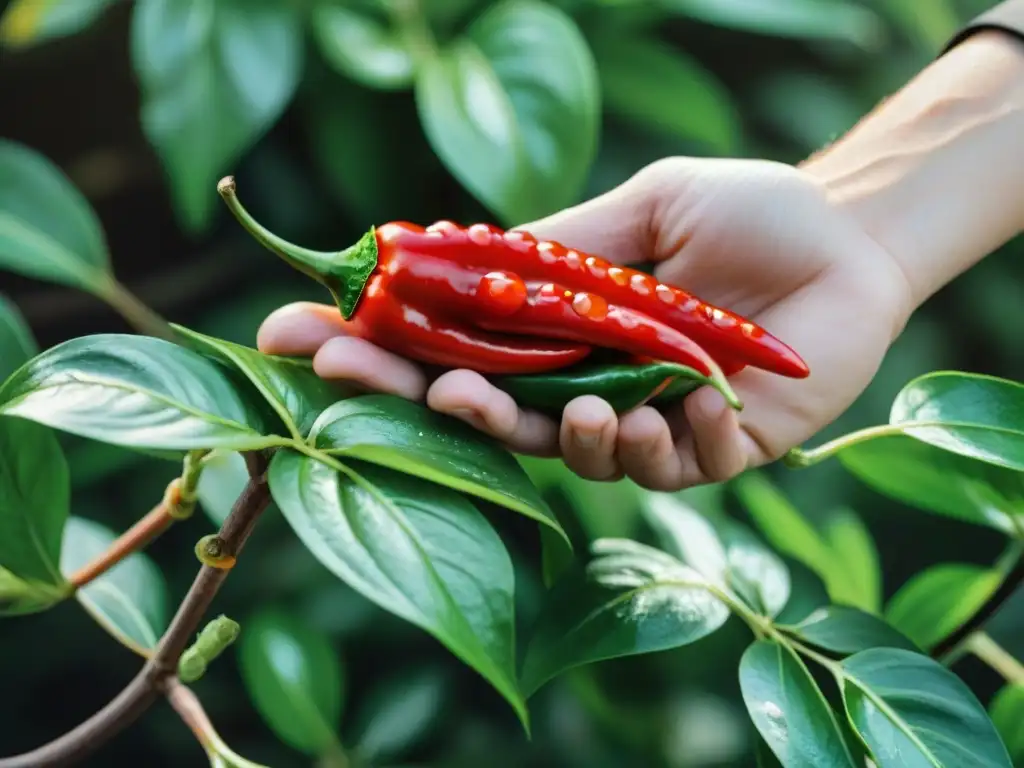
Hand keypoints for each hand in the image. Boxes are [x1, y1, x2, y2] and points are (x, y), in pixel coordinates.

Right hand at [256, 156, 912, 489]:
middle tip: (424, 389)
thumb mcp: (644, 206)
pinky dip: (668, 443)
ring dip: (571, 436)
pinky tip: (687, 406)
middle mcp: (587, 380)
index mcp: (559, 326)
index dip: (378, 344)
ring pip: (575, 458)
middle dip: (438, 407)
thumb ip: (562, 247)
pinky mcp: (712, 453)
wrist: (850, 239)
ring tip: (597, 404)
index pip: (451, 343)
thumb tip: (461, 258)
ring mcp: (645, 424)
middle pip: (491, 415)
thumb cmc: (749, 212)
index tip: (298, 332)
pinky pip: (671, 469)